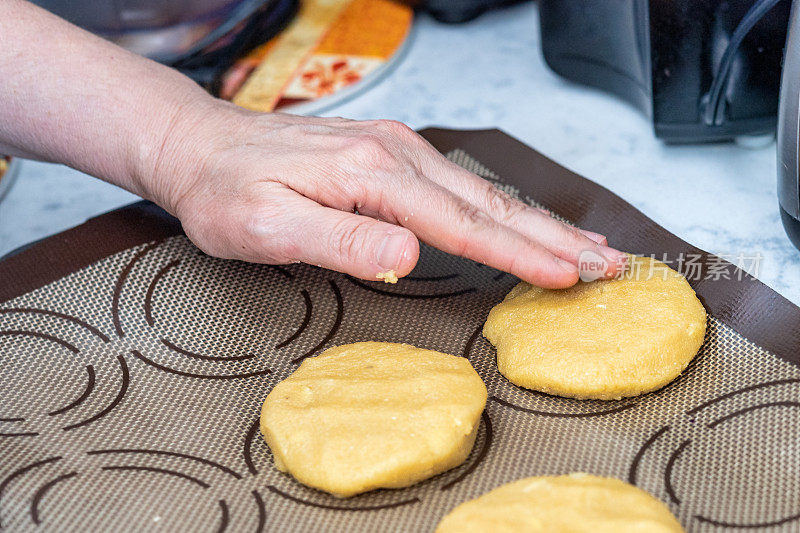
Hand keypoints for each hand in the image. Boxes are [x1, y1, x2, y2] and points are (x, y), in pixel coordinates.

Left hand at [150, 102, 624, 288]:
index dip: (519, 256)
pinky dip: (500, 208)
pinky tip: (517, 220)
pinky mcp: (388, 154)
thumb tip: (407, 256)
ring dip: (537, 222)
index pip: (462, 225)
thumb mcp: (270, 228)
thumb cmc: (228, 193)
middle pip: (489, 204)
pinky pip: (458, 184)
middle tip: (608, 263)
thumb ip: (342, 241)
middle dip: (553, 237)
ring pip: (481, 192)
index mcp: (372, 175)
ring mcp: (394, 150)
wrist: (201, 148)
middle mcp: (394, 155)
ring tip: (584, 247)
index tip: (569, 277)